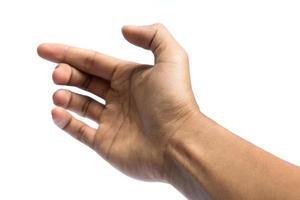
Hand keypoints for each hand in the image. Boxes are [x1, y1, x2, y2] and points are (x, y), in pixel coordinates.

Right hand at [37, 23, 199, 181]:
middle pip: (85, 81)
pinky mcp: (106, 143)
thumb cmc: (175, 101)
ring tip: (59, 93)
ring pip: (80, 105)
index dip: (69, 53)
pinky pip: (80, 131)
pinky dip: (65, 122)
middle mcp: (120, 98)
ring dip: (66, 96)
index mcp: (130, 77)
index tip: (45, 50)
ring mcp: (112, 121)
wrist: (179, 143)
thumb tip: (124, 29)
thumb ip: (153, 36)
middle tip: (58, 74)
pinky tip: (57, 112)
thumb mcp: (172, 57)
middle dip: (67, 73)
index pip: (93, 61)